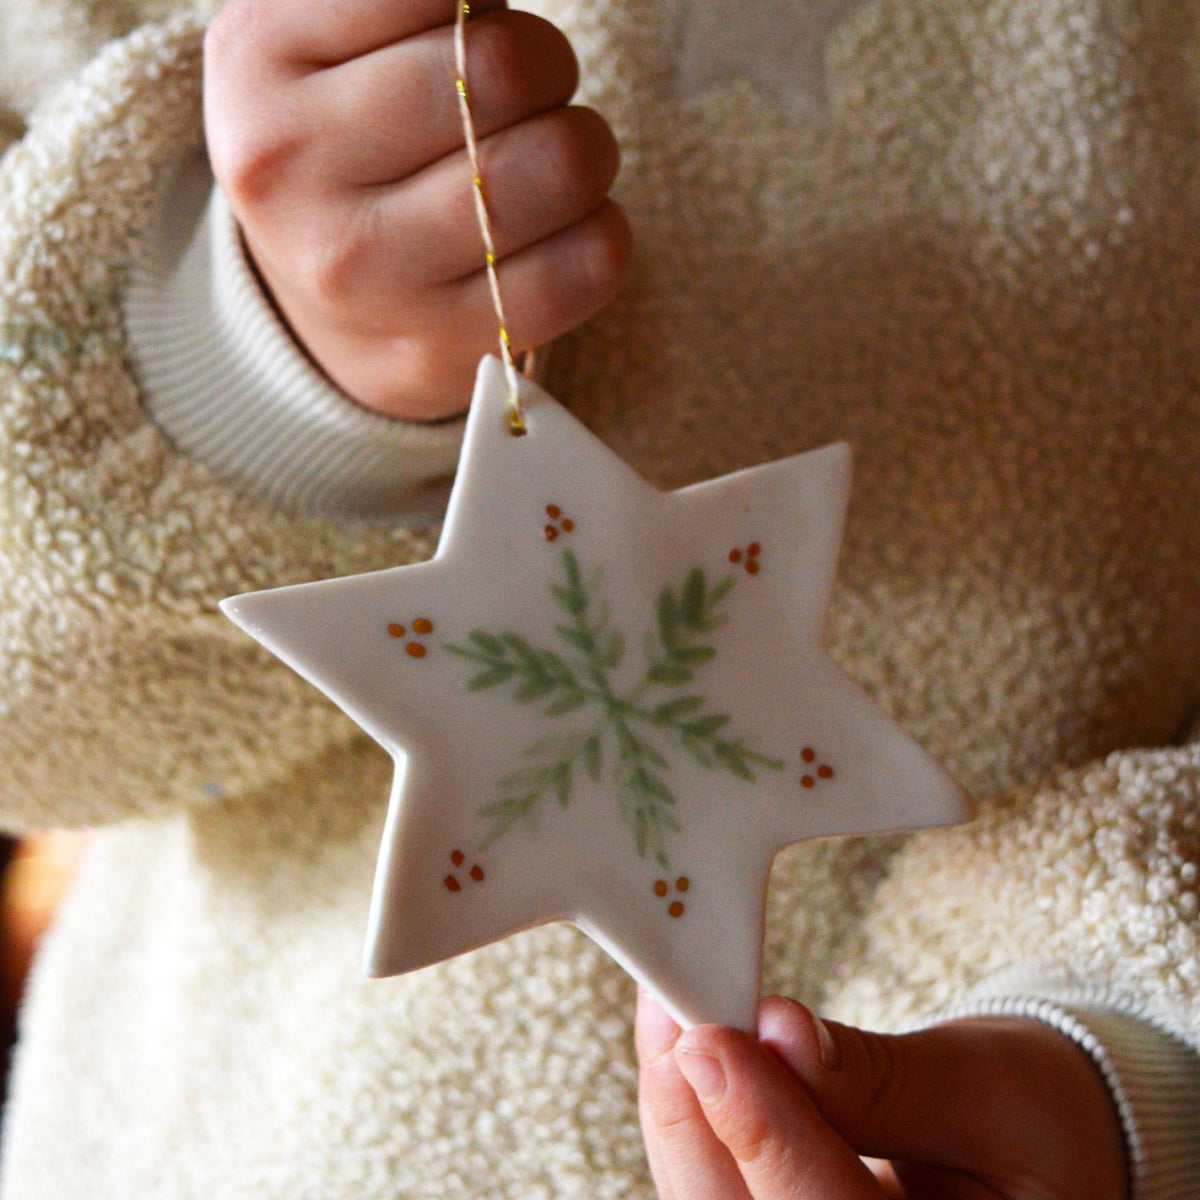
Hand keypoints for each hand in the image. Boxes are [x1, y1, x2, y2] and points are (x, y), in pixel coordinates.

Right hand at [203, 0, 630, 418]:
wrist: (313, 301)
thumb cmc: (347, 142)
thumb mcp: (326, 35)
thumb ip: (405, 3)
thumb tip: (489, 6)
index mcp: (261, 56)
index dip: (484, 6)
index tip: (471, 32)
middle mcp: (294, 169)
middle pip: (503, 71)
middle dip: (548, 69)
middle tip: (532, 96)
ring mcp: (363, 273)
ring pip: (557, 165)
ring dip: (585, 151)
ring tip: (550, 164)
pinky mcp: (436, 347)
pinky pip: (585, 265)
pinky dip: (603, 233)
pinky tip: (566, 230)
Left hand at [636, 991, 1127, 1198]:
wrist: (1043, 1145)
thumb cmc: (1035, 1118)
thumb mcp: (988, 1089)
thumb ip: (883, 1078)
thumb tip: (778, 1030)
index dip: (762, 1133)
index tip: (713, 1040)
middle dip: (696, 1113)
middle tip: (670, 1009)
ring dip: (682, 1108)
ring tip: (670, 1013)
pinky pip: (716, 1185)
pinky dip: (694, 1114)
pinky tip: (685, 1050)